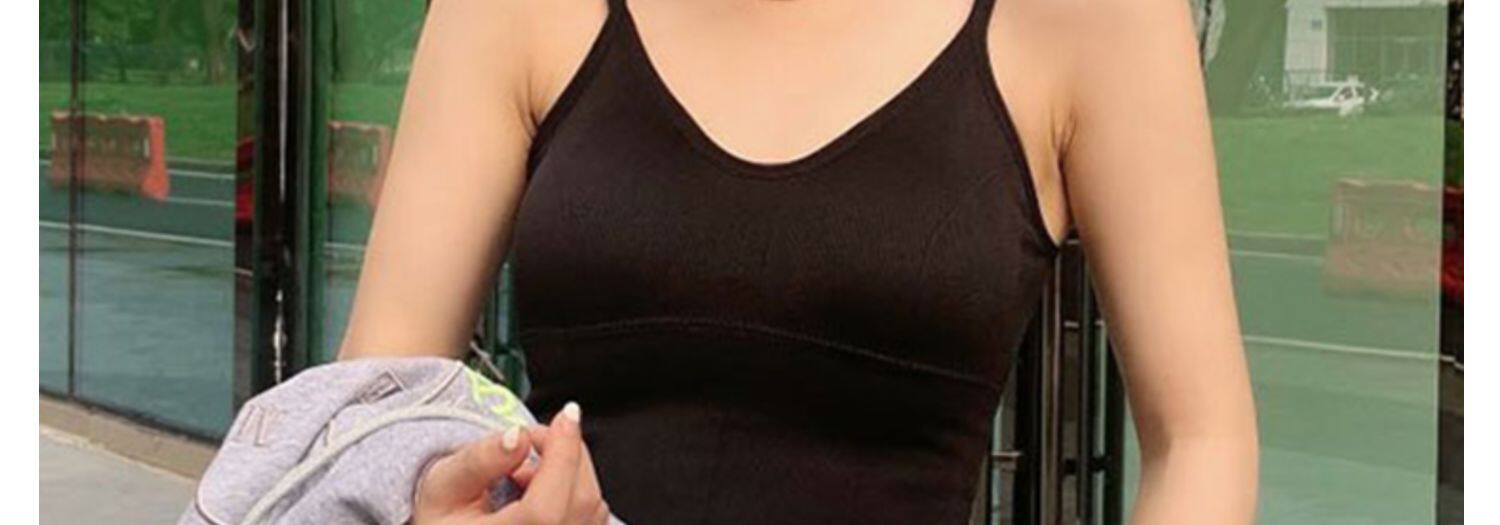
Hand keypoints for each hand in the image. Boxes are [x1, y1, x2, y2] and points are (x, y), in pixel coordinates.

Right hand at [413, 402, 609, 524]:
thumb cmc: (446, 519)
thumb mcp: (444, 487)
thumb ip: (478, 461)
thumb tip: (518, 437)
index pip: (545, 509)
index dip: (563, 456)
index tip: (566, 415)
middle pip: (579, 502)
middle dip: (565, 455)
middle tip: (529, 440)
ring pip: (593, 509)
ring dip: (568, 476)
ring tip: (522, 475)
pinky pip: (593, 518)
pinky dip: (574, 493)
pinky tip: (539, 493)